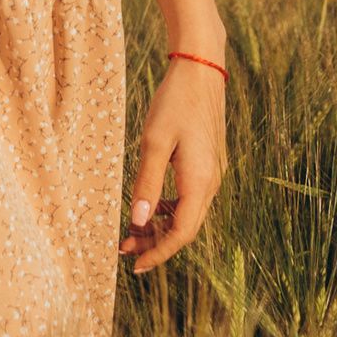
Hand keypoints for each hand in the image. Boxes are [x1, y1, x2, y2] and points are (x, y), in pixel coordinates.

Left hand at [121, 56, 226, 273]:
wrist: (201, 70)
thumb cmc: (175, 102)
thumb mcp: (154, 142)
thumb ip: (147, 184)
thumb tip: (138, 222)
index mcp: (200, 182)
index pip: (181, 234)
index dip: (158, 253)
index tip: (135, 266)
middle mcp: (210, 183)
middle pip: (186, 229)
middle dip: (156, 244)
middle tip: (125, 249)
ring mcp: (211, 173)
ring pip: (188, 215)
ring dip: (161, 227)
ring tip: (132, 231)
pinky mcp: (207, 163)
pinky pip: (189, 198)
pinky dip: (169, 209)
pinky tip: (150, 205)